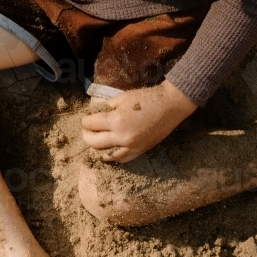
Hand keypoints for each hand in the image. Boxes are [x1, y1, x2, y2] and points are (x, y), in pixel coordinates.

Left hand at [81, 80, 197, 163]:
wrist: (170, 106)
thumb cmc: (147, 98)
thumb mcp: (122, 98)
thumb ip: (105, 107)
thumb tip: (92, 113)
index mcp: (117, 120)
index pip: (91, 124)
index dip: (85, 120)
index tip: (86, 118)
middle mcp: (122, 136)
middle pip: (93, 142)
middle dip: (87, 135)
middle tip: (88, 130)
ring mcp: (131, 146)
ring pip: (105, 155)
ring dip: (97, 149)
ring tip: (96, 142)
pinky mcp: (139, 151)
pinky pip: (121, 159)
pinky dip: (112, 156)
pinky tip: (109, 150)